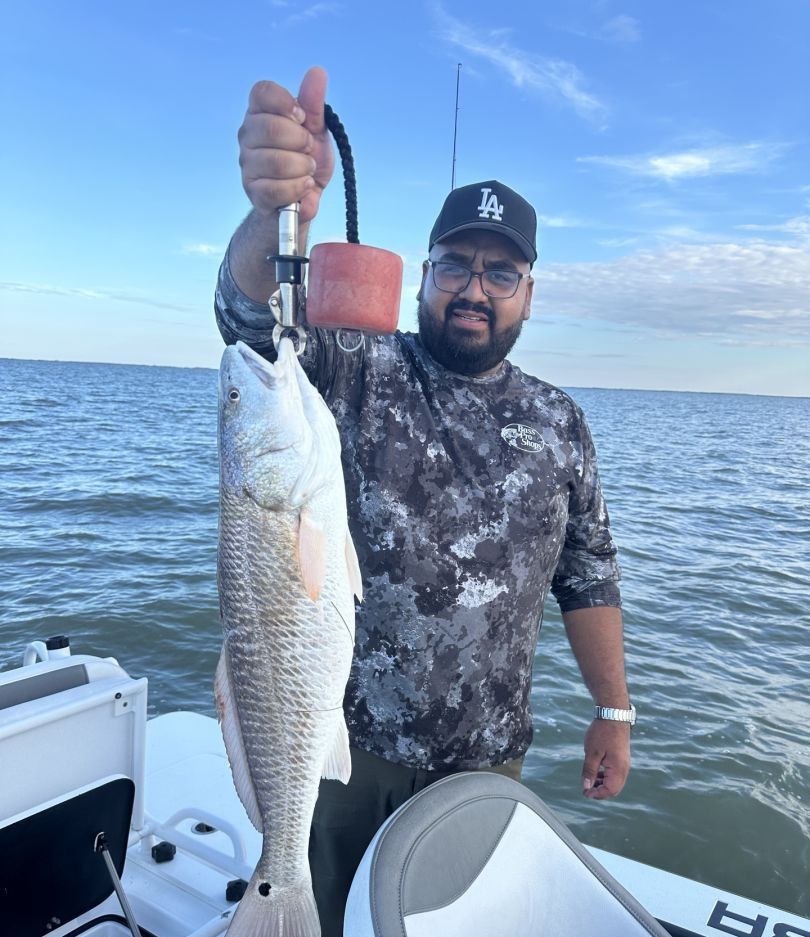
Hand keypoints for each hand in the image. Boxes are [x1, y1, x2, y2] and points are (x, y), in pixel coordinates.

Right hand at [238, 66, 334, 223]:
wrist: (303, 198)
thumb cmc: (306, 157)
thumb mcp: (315, 130)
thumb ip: (313, 103)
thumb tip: (317, 72)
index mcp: (260, 112)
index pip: (262, 92)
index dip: (286, 103)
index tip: (302, 118)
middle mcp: (247, 135)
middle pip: (271, 128)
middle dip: (301, 141)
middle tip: (309, 149)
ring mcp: (247, 164)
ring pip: (276, 161)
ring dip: (303, 168)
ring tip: (308, 170)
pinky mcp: (253, 192)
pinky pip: (275, 189)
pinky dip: (298, 188)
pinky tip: (305, 187)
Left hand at [580, 719, 630, 799]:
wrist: (613, 715)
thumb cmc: (601, 733)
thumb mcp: (592, 752)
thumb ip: (589, 771)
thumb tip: (586, 787)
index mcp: (618, 769)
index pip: (610, 790)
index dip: (597, 794)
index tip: (584, 793)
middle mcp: (624, 768)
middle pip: (614, 789)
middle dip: (600, 792)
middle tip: (586, 790)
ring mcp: (624, 763)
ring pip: (615, 782)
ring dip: (602, 784)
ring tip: (589, 781)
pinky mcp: (621, 758)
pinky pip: (615, 773)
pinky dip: (606, 776)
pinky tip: (596, 772)